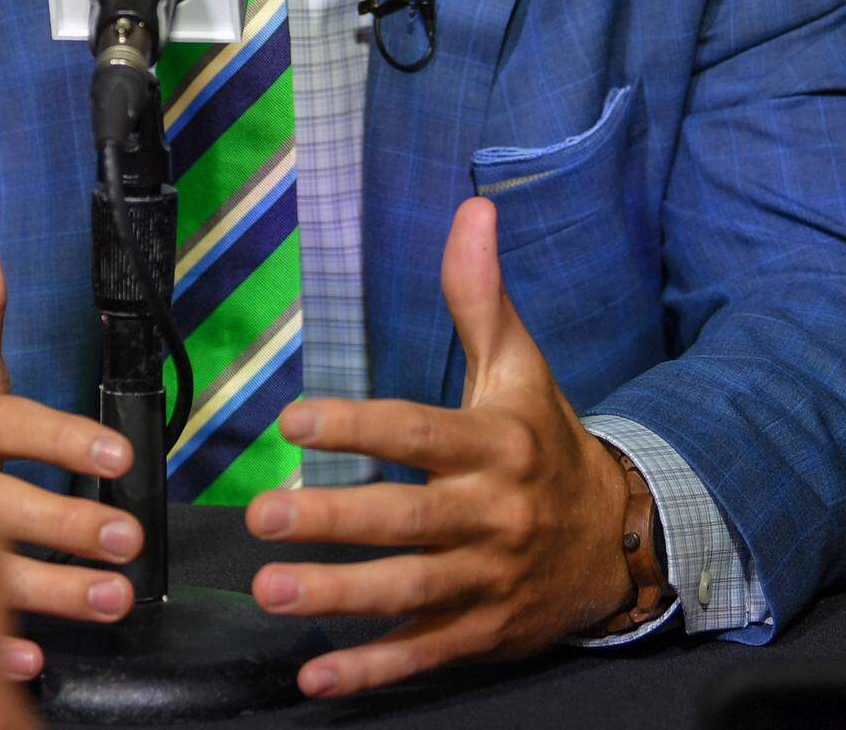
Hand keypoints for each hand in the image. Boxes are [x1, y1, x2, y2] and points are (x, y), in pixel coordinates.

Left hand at [246, 196, 633, 697]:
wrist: (619, 539)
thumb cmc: (547, 439)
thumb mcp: (520, 365)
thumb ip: (481, 294)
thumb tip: (471, 207)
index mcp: (496, 443)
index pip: (420, 434)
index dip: (359, 426)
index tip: (294, 419)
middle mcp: (493, 514)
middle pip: (407, 520)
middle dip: (332, 519)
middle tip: (264, 514)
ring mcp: (489, 580)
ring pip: (409, 592)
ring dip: (337, 597)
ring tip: (269, 590)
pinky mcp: (485, 632)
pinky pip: (425, 654)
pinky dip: (372, 670)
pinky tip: (315, 676)